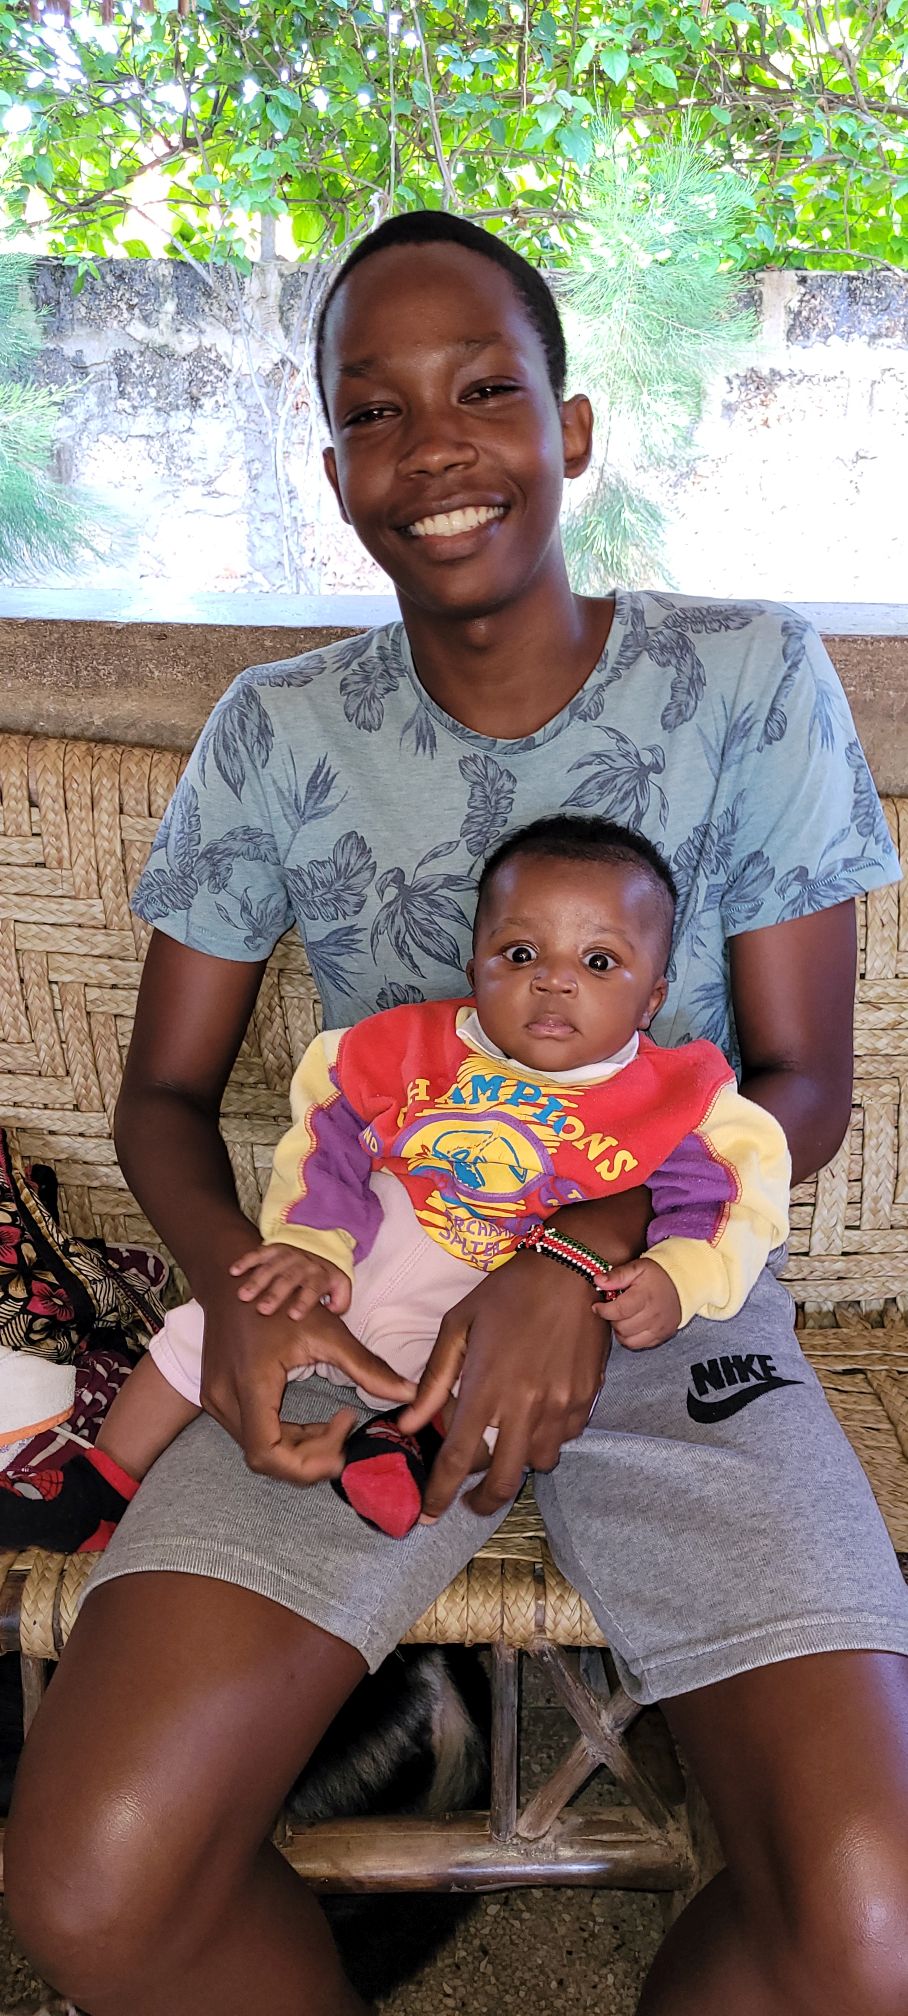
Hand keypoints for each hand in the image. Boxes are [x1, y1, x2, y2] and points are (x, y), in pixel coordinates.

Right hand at [199, 1285, 415, 1484]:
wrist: (233, 1280)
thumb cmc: (281, 1300)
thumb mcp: (327, 1331)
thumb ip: (367, 1367)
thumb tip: (411, 1393)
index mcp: (250, 1384)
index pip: (268, 1455)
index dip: (308, 1462)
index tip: (343, 1435)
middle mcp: (225, 1399)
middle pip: (266, 1459)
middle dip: (311, 1456)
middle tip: (346, 1430)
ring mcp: (216, 1401)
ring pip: (258, 1451)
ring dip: (299, 1449)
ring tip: (334, 1424)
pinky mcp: (217, 1400)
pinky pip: (251, 1435)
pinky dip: (284, 1438)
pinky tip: (310, 1423)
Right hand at [229, 1242, 350, 1318]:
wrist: (321, 1241)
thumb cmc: (326, 1273)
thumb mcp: (341, 1285)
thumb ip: (341, 1301)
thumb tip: (332, 1314)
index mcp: (320, 1275)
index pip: (313, 1288)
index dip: (304, 1301)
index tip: (293, 1315)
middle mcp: (303, 1264)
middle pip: (289, 1279)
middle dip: (275, 1294)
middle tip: (263, 1309)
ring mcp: (287, 1255)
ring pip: (271, 1267)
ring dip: (257, 1281)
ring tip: (244, 1296)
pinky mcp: (274, 1248)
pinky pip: (259, 1253)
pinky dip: (246, 1261)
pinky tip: (234, 1272)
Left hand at [397, 1250, 609, 1520]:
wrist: (573, 1269)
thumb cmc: (508, 1292)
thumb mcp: (458, 1325)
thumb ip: (434, 1379)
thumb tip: (409, 1423)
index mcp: (487, 1387)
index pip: (459, 1458)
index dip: (441, 1493)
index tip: (429, 1514)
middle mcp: (525, 1406)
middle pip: (505, 1480)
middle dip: (483, 1501)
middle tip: (470, 1501)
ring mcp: (560, 1406)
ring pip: (538, 1461)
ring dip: (518, 1462)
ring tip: (505, 1441)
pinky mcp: (585, 1399)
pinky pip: (564, 1438)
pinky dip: (546, 1437)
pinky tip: (535, 1415)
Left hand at [593, 1257, 680, 1348]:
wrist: (682, 1282)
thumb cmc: (657, 1274)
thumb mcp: (637, 1267)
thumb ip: (617, 1275)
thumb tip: (598, 1281)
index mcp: (645, 1297)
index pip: (618, 1311)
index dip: (603, 1311)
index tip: (597, 1306)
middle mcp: (654, 1316)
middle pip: (621, 1327)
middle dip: (612, 1319)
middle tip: (613, 1309)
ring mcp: (659, 1328)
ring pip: (629, 1340)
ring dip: (620, 1330)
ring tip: (622, 1317)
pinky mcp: (663, 1335)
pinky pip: (640, 1345)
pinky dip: (631, 1338)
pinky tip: (632, 1325)